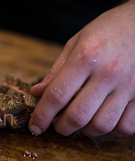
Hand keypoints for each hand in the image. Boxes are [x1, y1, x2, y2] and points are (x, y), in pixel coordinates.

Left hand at [29, 0, 134, 137]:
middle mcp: (108, 73)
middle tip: (57, 125)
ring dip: (85, 131)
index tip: (34, 127)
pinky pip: (126, 126)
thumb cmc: (109, 29)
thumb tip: (36, 93)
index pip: (57, 95)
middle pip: (78, 115)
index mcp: (86, 57)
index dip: (42, 116)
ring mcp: (129, 86)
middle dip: (61, 127)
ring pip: (102, 125)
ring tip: (80, 122)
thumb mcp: (76, 42)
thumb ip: (56, 71)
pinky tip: (103, 119)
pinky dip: (111, 130)